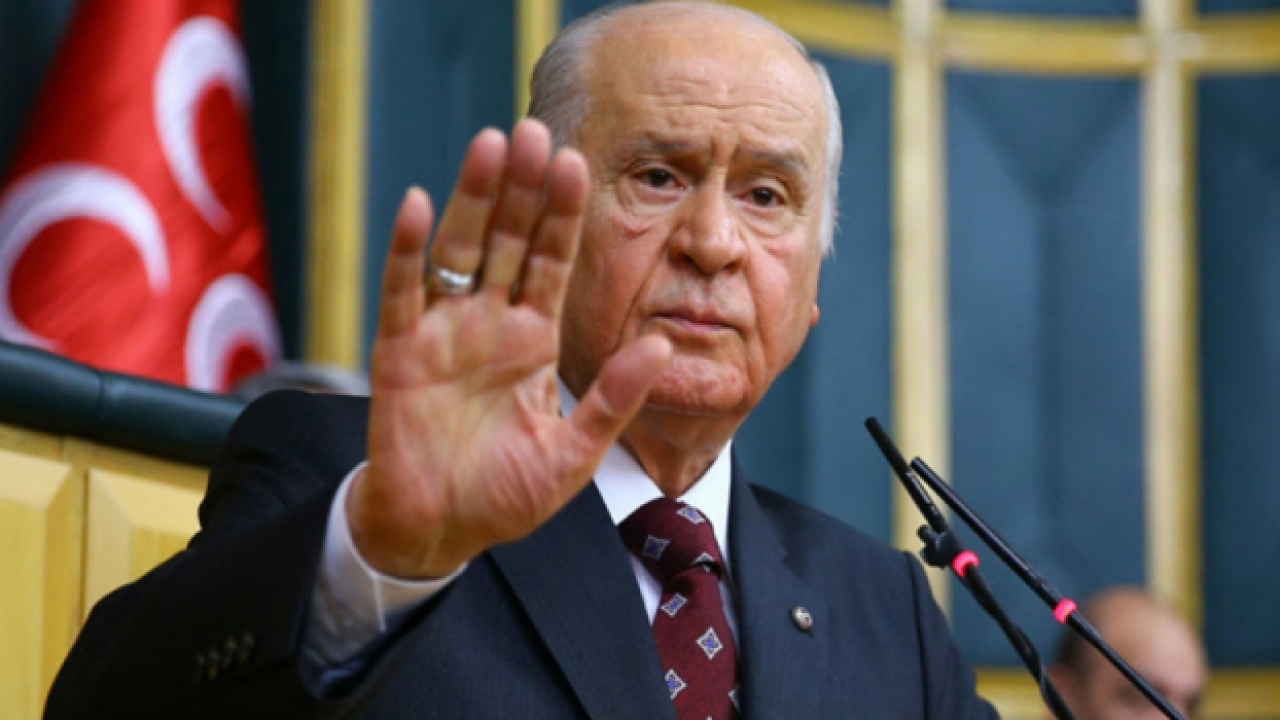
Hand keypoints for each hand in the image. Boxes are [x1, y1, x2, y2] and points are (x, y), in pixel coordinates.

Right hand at [347, 120, 672, 579]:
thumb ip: (613, 398)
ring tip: (490, 144)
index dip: (562, 215)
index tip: (578, 163)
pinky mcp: (399, 351)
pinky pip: (403, 291)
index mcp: (533, 339)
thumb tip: (663, 344)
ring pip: (460, 250)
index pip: (551, 261)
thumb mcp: (573, 452)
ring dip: (473, 198)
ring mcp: (443, 332)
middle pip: (508, 240)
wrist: (438, 531)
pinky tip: (418, 204)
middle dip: (522, 187)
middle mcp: (489, 323)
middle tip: (534, 129)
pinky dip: (407, 250)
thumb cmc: (505, 496)